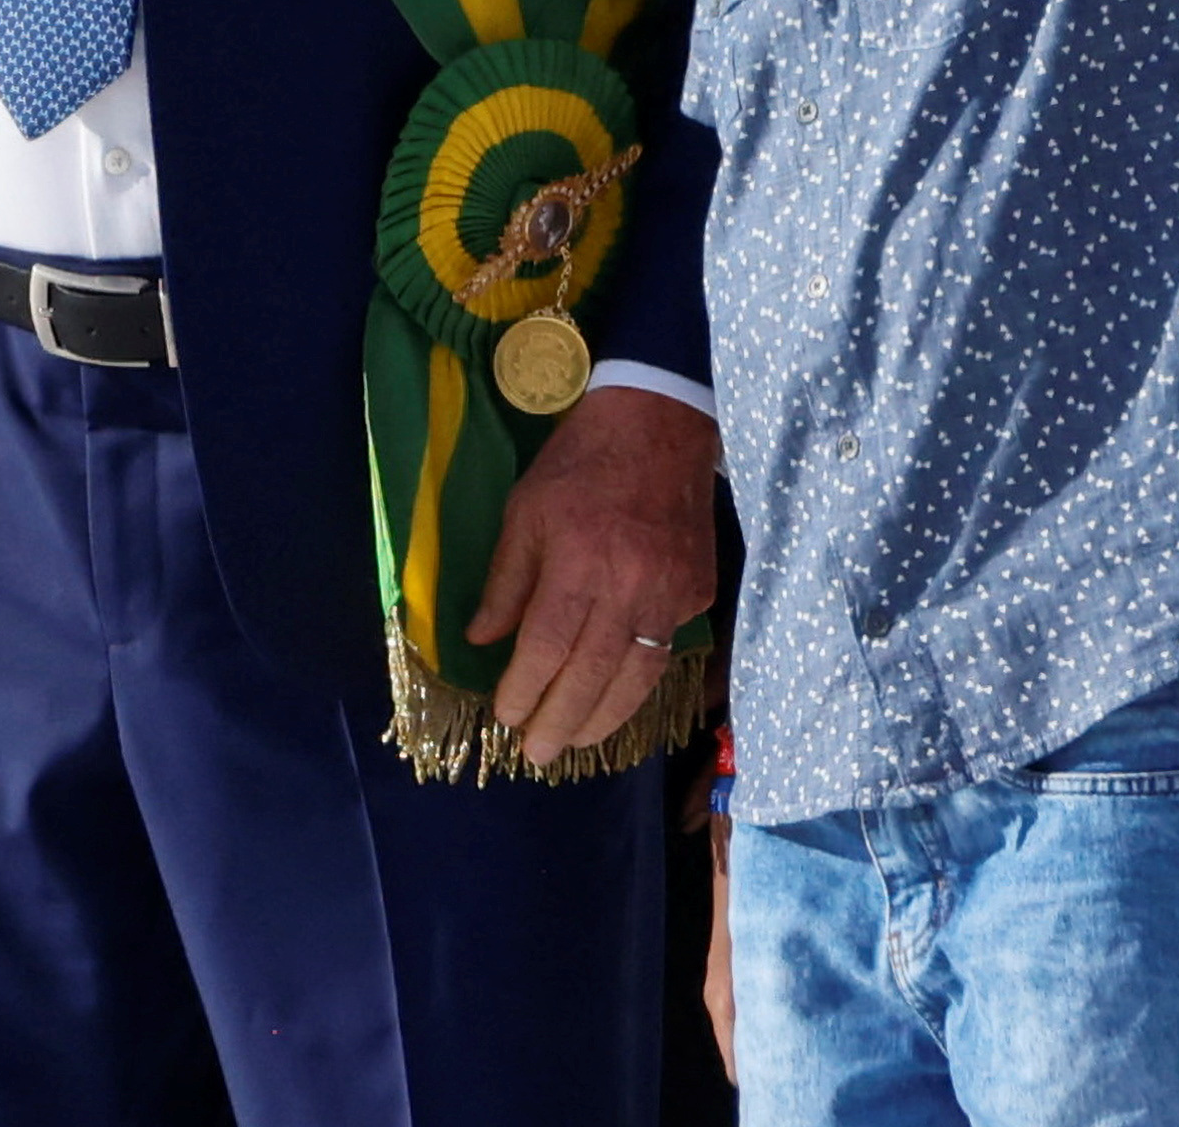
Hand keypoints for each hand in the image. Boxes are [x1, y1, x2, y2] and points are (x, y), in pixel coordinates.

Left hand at [468, 382, 721, 767]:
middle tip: (538, 753)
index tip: (505, 717)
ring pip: (637, 675)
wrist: (659, 424)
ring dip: (604, 718)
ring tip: (577, 741)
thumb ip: (505, 581)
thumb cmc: (578, 464)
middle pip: (593, 675)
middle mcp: (629, 586)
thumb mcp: (524, 511)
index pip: (547, 647)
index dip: (524, 689)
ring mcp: (670, 593)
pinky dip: (639, 684)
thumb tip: (481, 640)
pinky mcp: (697, 592)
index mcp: (578, 562)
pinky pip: (666, 651)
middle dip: (562, 722)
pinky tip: (617, 701)